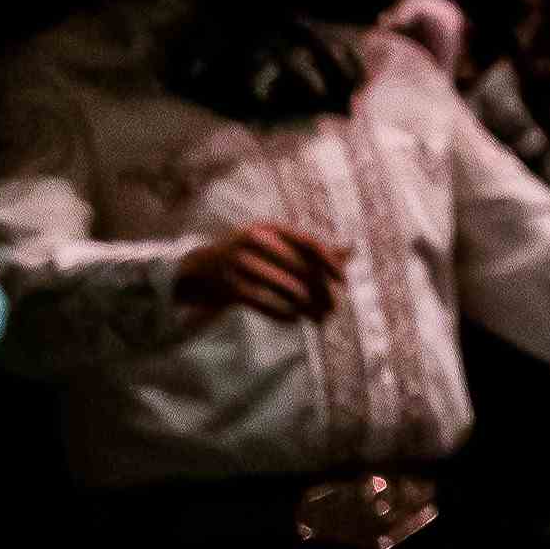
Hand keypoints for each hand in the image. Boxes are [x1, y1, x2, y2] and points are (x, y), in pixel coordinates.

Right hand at [172, 221, 346, 321]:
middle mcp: (253, 241)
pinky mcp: (229, 287)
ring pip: (288, 289)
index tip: (343, 281)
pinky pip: (268, 304)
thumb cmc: (247, 257)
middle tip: (334, 310)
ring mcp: (239, 264)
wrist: (197, 270)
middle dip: (323, 292)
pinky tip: (296, 320)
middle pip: (303, 270)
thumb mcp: (274, 244)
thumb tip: (352, 248)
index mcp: (269, 228)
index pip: (309, 243)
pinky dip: (285, 315)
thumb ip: (309, 248)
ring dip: (309, 308)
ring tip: (320, 318)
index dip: (330, 263)